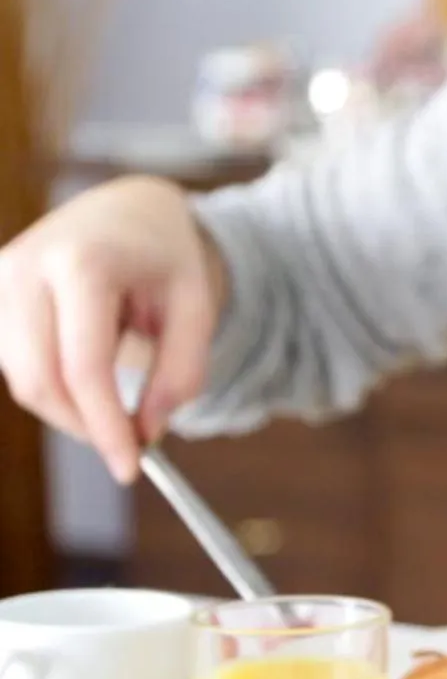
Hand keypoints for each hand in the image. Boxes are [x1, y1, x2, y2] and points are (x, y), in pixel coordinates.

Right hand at [0, 175, 224, 481]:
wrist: (126, 210)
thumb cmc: (165, 256)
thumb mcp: (197, 307)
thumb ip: (181, 372)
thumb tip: (148, 431)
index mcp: (84, 263)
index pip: (84, 367)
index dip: (105, 426)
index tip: (131, 468)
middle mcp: (26, 266)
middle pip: (40, 380)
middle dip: (85, 426)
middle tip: (128, 447)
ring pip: (22, 379)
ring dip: (70, 409)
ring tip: (118, 401)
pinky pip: (15, 365)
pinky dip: (54, 387)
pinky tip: (88, 374)